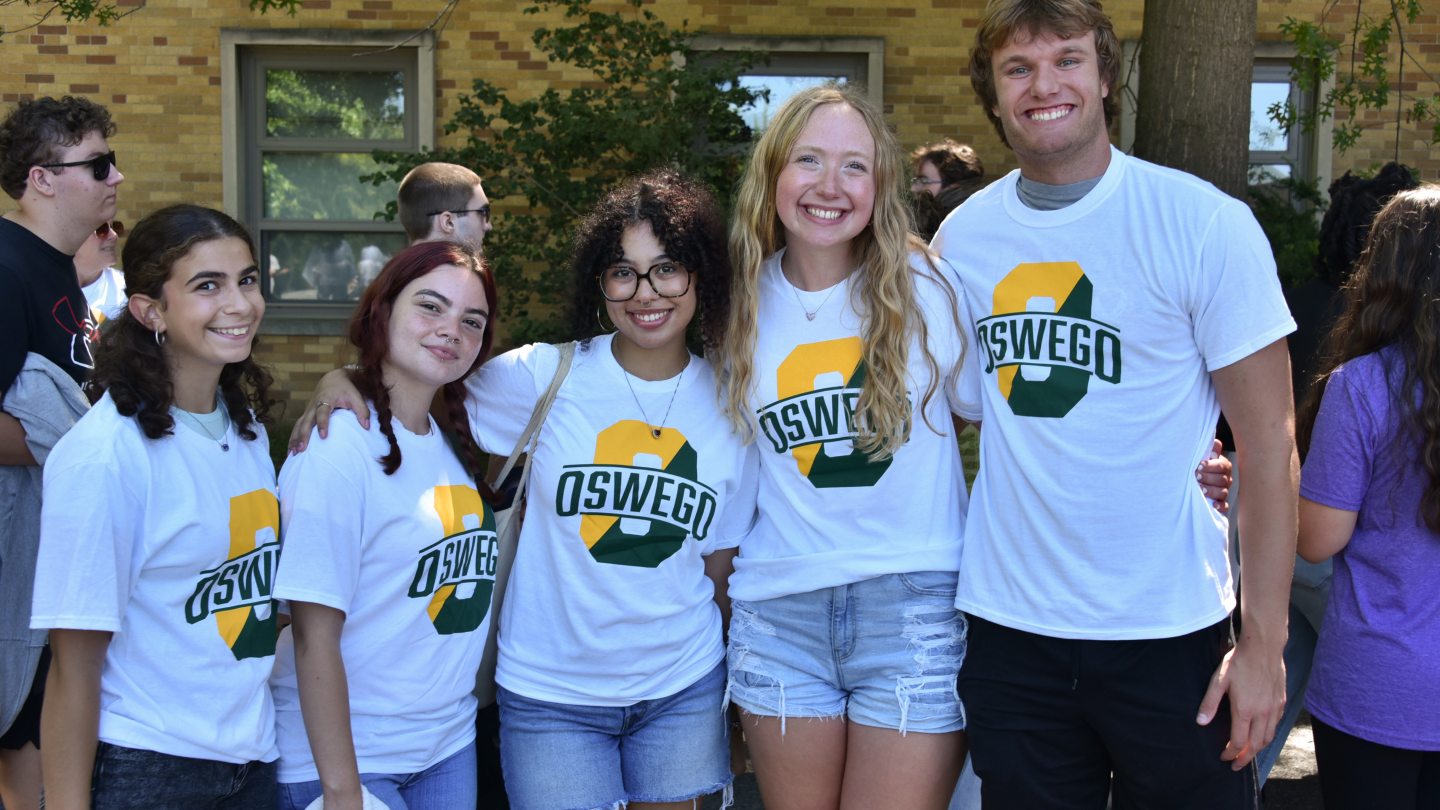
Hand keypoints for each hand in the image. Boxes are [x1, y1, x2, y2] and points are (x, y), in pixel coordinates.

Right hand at [287, 368, 367, 453]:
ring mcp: (308, 411)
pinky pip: (297, 427)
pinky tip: (291, 451)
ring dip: (295, 439)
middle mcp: (313, 406)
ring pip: (298, 425)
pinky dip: (293, 438)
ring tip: (293, 453)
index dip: (323, 424)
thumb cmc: (346, 388)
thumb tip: (366, 427)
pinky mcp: (306, 415)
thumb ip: (362, 410)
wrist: (333, 379)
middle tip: (302, 449)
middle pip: (306, 421)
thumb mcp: (356, 396)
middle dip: (303, 435)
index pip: (322, 412)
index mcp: (325, 399)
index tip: (324, 436)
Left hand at [1196, 639, 1284, 770]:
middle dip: (1245, 758)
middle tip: (1236, 765)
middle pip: (1255, 745)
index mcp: (1245, 710)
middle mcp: (1263, 713)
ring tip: (1248, 754)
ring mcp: (1275, 708)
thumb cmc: (1239, 661)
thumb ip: (1210, 703)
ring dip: (1257, 749)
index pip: (1238, 742)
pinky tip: (1261, 734)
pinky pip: (1276, 726)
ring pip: (1268, 738)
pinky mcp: (1282, 702)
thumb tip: (1201, 722)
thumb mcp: (1218, 680)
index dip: (1231, 753)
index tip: (1224, 757)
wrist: (1263, 647)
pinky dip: (1268, 735)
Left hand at [1197, 438, 1232, 513]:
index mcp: (1223, 467)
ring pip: (1223, 492)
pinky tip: (1214, 505)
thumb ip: (1210, 451)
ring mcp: (1224, 491)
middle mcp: (1226, 479)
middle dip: (1208, 478)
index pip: (1222, 466)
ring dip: (1211, 491)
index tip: (1199, 465)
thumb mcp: (1203, 457)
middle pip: (1222, 479)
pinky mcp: (1221, 503)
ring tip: (1200, 489)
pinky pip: (1225, 506)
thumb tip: (1216, 442)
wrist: (1195, 478)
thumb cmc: (1199, 466)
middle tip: (1196, 476)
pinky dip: (1221, 506)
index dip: (1211, 466)